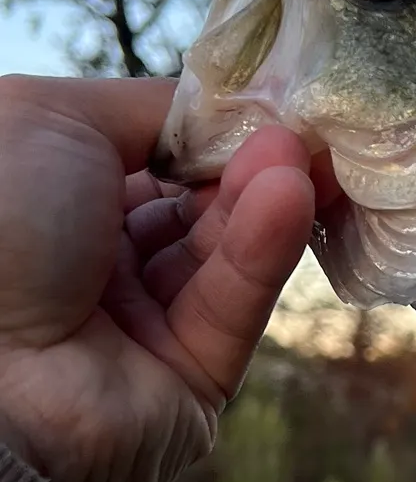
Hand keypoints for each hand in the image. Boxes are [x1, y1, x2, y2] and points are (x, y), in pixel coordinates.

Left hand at [0, 75, 320, 481]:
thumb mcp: (50, 120)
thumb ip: (151, 108)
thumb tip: (230, 115)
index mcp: (51, 201)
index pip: (154, 157)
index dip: (210, 127)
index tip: (265, 101)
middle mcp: (93, 262)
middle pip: (199, 201)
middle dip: (250, 161)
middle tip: (299, 131)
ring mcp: (141, 324)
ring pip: (224, 250)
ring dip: (262, 198)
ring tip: (298, 160)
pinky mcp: (190, 380)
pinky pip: (233, 305)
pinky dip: (265, 250)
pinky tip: (290, 200)